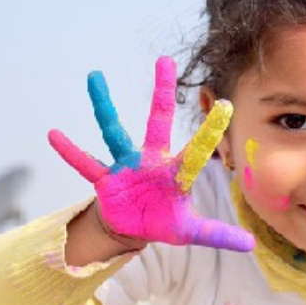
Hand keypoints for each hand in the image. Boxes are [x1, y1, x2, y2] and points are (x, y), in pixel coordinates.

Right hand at [48, 56, 254, 250]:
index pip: (198, 150)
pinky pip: (85, 163)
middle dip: (162, 92)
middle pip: (158, 121)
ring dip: (103, 106)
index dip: (211, 132)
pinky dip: (70, 151)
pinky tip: (54, 134)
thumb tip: (251, 244)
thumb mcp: (190, 232)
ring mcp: (126, 165)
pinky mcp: (105, 178)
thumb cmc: (163, 221)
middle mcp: (151, 160)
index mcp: (176, 172)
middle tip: (165, 60)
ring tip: (94, 76)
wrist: (131, 226)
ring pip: (113, 131)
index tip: (227, 106)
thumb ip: (218, 234)